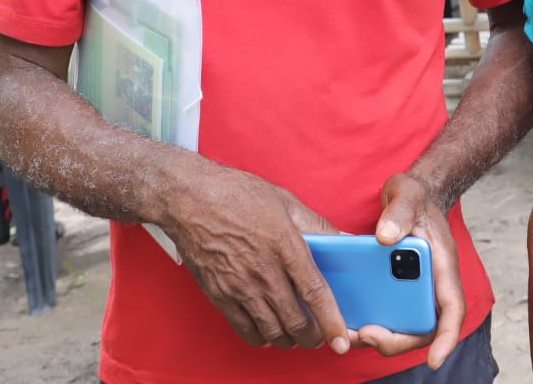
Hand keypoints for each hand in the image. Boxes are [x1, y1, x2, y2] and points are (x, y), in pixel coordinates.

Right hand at [165, 163, 351, 353]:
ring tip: (297, 335)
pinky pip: (245, 329)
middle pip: (294, 321)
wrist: (188, 199)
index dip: (331, 321)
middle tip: (320, 336)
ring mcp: (239, 286)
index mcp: (284, 244)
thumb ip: (317, 225)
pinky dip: (261, 337)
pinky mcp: (219, 295)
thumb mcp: (285, 201)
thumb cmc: (236, 194)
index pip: (314, 292)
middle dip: (312, 337)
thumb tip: (343, 239)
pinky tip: (268, 331)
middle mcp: (262, 271)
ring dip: (289, 340)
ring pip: (271, 331)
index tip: (340, 340)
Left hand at [358, 173, 465, 368]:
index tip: (434, 361)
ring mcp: (413, 290)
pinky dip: (368, 322)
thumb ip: (399, 212)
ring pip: (401, 327)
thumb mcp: (407, 194)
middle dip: (395, 340)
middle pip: (422, 329)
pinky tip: (343, 318)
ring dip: (378, 337)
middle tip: (364, 333)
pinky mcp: (395, 290)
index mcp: (442, 266)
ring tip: (348, 331)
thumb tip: (386, 238)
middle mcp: (431, 285)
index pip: (452, 310)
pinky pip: (386, 315)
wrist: (408, 197)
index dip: (447, 339)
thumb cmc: (414, 198)